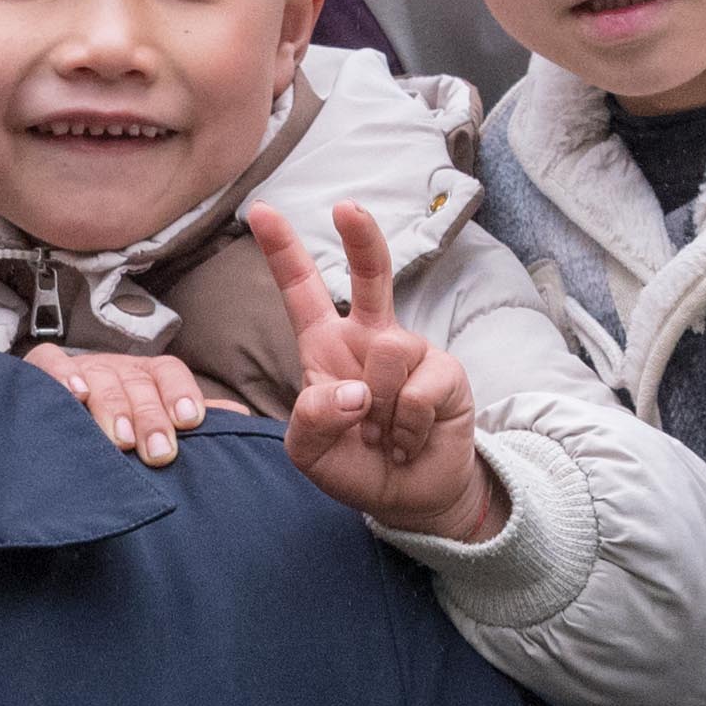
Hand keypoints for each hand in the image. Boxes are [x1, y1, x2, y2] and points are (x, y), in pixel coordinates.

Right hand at [28, 341, 211, 465]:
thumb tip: (241, 419)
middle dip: (149, 416)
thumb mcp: (154, 415)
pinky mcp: (42, 370)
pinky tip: (74, 396)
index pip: (169, 373)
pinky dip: (62, 377)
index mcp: (147, 376)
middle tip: (157, 452)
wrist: (57, 404)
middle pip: (138, 383)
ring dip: (112, 408)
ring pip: (101, 380)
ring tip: (121, 442)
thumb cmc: (116, 418)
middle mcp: (117, 368)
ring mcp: (80, 369)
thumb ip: (188, 419)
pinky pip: (51, 364)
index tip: (190, 421)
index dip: (180, 393)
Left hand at [256, 210, 506, 547]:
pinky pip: (417, 392)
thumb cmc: (354, 465)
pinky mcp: (445, 372)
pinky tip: (410, 440)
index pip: (302, 290)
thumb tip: (354, 392)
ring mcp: (410, 351)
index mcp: (326, 346)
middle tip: (346, 209)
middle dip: (361, 237)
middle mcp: (370, 337)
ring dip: (379, 410)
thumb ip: (312, 420)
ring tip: (383, 435)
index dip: (282, 250)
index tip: (260, 211)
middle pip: (371, 272)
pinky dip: (407, 428)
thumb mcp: (309, 452)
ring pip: (386, 353)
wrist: (408, 496)